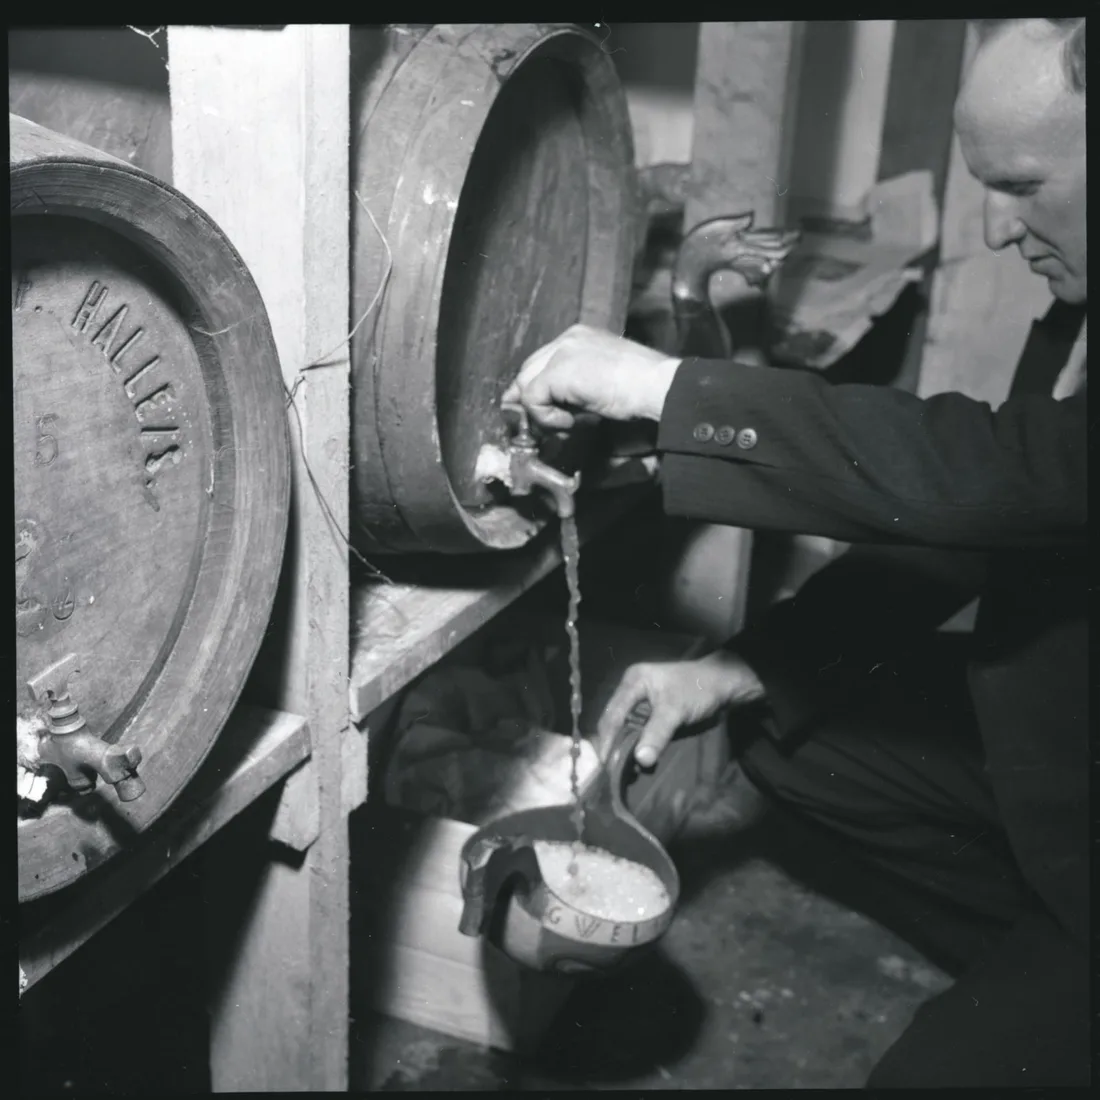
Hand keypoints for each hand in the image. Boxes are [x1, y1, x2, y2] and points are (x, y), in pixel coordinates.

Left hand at [501, 323, 681, 430]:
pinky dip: (546, 418)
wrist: (658, 386)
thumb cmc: (642, 388)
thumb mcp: (602, 381)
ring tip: (565, 426)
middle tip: (543, 427)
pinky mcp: (558, 371)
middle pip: (528, 371)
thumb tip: (555, 409)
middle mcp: (568, 338)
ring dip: (541, 412)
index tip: (545, 414)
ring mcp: (562, 352)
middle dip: (530, 401)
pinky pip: (533, 399)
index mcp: (580, 337)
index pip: (542, 362)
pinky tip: (571, 423)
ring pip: (526, 385)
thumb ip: (576, 388)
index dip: (538, 390)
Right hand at [595, 650, 765, 767]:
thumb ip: (657, 733)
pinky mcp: (651, 714)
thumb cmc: (698, 690)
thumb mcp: (676, 710)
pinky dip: (635, 746)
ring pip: (624, 728)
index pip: (613, 714)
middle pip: (614, 721)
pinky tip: (634, 761)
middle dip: (612, 745)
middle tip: (608, 771)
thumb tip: (640, 760)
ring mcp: (641, 702)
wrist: (724, 685)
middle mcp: (632, 690)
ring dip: (623, 748)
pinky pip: (637, 731)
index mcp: (633, 682)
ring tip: (618, 771)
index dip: (607, 740)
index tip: (604, 764)